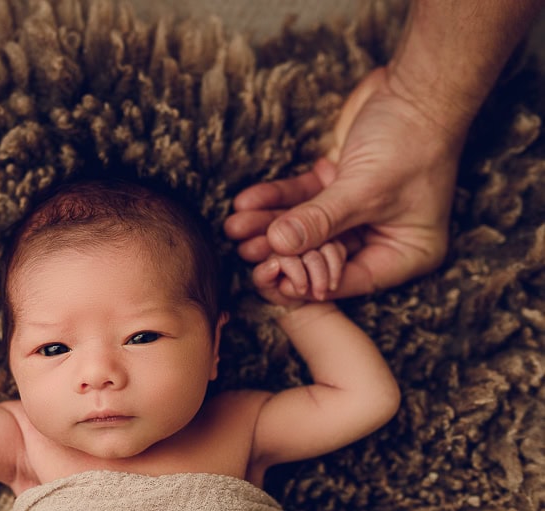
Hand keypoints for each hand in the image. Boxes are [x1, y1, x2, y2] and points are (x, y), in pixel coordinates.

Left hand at [224, 67, 459, 297]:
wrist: (419, 87)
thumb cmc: (411, 142)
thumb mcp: (364, 190)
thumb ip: (320, 220)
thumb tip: (279, 246)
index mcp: (406, 253)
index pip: (349, 279)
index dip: (307, 280)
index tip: (268, 278)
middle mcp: (382, 237)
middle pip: (322, 253)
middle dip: (280, 250)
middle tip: (243, 251)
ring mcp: (359, 212)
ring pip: (307, 226)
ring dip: (269, 224)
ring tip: (234, 226)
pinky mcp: (340, 185)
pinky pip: (302, 199)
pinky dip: (275, 199)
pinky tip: (245, 202)